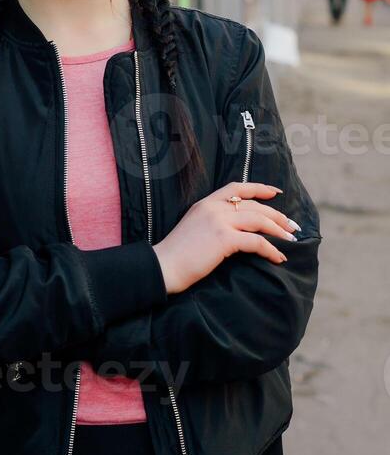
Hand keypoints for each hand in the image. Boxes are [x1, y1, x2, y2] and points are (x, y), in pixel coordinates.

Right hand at [152, 182, 300, 293]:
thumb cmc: (175, 255)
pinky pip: (256, 241)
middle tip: (292, 226)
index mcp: (205, 204)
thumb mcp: (193, 228)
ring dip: (279, 230)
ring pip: (259, 220)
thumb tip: (233, 232)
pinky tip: (278, 257)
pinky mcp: (224, 239)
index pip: (236, 188)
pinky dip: (270, 250)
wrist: (163, 266)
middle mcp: (213, 208)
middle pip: (254, 205)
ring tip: (290, 240)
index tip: (276, 193)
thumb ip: (211, 223)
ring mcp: (219, 222)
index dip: (259, 188)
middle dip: (277, 215)